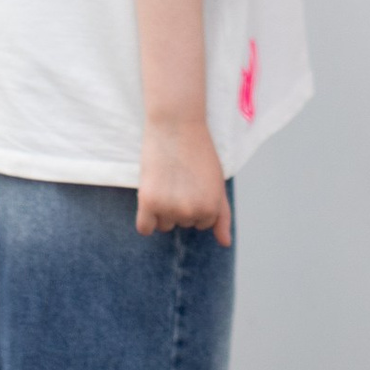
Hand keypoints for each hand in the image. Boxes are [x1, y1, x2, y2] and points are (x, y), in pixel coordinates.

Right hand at [137, 117, 231, 241]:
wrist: (176, 125)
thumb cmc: (198, 151)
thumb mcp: (217, 183)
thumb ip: (222, 216)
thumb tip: (225, 244)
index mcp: (211, 209)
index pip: (202, 224)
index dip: (196, 203)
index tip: (193, 182)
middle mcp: (192, 213)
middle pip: (182, 224)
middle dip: (179, 205)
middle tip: (179, 177)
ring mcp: (170, 209)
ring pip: (164, 225)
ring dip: (162, 209)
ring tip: (166, 180)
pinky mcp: (148, 202)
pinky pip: (145, 228)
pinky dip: (146, 220)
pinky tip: (150, 199)